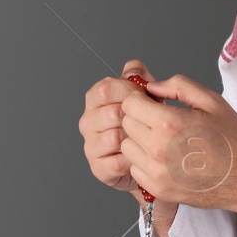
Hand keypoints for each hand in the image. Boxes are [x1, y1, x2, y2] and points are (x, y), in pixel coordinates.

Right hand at [78, 59, 163, 195]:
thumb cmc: (145, 123)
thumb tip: (133, 69)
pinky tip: (140, 158)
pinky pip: (118, 161)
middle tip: (149, 123)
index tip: (145, 98)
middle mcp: (87, 121)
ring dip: (135, 140)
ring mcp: (90, 145)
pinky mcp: (98, 168)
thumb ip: (138, 77)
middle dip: (135, 118)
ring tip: (145, 141)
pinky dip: (134, 160)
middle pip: (111, 113)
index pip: (106, 89)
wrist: (148, 159)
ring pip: (115, 137)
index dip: (129, 93)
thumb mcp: (145, 96)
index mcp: (95, 99)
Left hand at [119, 71, 236, 212]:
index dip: (140, 100)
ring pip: (127, 147)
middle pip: (126, 124)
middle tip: (160, 121)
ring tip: (162, 140)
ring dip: (139, 141)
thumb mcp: (211, 101)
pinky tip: (165, 159)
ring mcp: (156, 172)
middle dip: (140, 118)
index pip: (129, 104)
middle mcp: (157, 149)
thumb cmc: (232, 141)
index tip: (152, 103)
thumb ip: (177, 86)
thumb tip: (151, 87)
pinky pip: (135, 169)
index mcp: (168, 123)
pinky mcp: (158, 189)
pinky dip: (144, 162)